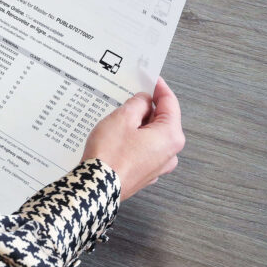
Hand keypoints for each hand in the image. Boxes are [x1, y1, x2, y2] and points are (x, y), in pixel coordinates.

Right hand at [82, 77, 184, 200]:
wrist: (96, 187)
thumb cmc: (110, 155)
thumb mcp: (122, 118)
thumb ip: (137, 104)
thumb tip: (144, 101)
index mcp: (170, 136)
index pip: (170, 104)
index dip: (160, 88)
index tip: (153, 79)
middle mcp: (170, 153)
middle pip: (163, 121)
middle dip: (148, 108)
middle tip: (132, 96)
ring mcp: (158, 166)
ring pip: (153, 136)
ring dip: (139, 125)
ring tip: (119, 118)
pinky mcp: (145, 174)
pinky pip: (145, 149)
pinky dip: (135, 140)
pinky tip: (118, 137)